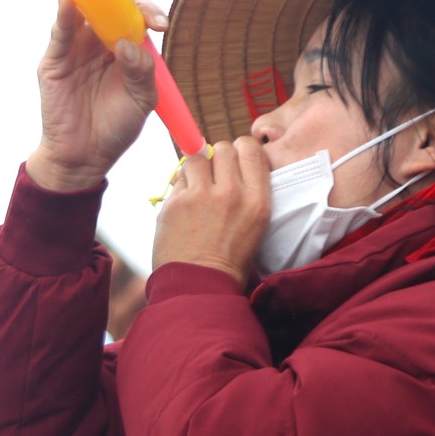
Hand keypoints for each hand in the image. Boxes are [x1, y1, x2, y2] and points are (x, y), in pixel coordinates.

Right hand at [29, 0, 166, 191]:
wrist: (85, 157)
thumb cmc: (115, 127)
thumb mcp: (141, 101)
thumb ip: (141, 70)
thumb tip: (129, 43)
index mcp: (127, 47)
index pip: (136, 15)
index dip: (148, 9)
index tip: (159, 22)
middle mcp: (102, 40)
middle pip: (111, 2)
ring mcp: (77, 47)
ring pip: (84, 9)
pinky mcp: (55, 59)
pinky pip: (60, 32)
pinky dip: (65, 14)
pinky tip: (70, 1)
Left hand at [151, 138, 270, 283]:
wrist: (201, 287)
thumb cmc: (229, 260)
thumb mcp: (255, 225)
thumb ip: (247, 192)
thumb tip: (232, 164)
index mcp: (258, 200)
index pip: (251, 150)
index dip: (240, 150)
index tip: (235, 160)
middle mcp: (232, 193)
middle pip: (223, 148)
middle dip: (217, 157)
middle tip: (213, 175)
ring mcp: (202, 196)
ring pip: (197, 156)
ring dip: (196, 167)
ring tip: (196, 187)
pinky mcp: (176, 203)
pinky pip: (178, 178)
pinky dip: (181, 187)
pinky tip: (184, 206)